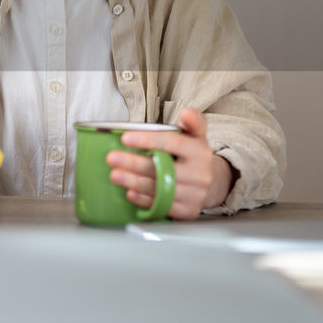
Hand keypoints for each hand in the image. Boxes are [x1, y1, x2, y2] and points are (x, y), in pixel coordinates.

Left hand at [105, 108, 235, 219]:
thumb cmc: (193, 155)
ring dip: (134, 182)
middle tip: (111, 158)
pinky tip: (130, 192)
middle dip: (134, 163)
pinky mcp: (188, 211)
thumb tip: (187, 111)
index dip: (148, 140)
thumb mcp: (196, 136)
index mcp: (200, 151)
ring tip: (115, 175)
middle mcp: (201, 174)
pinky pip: (162, 206)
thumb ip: (191, 122)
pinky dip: (144, 200)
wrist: (211, 183)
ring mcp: (196, 195)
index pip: (172, 143)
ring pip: (160, 189)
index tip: (125, 138)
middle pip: (163, 168)